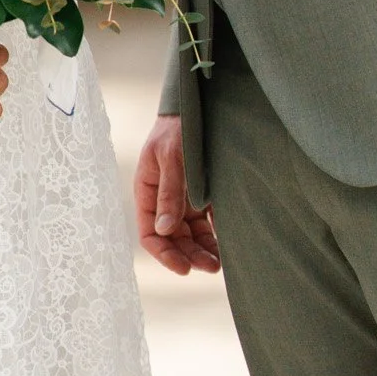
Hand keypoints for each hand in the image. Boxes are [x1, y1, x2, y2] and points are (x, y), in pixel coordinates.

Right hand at [135, 113, 220, 274]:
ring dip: (203, 250)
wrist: (196, 107)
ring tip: (220, 263)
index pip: (150, 234)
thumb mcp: (171, 158)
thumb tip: (164, 230)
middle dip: (190, 256)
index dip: (164, 254)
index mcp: (148, 193)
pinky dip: (216, 235)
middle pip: (173, 239)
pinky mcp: (203, 194)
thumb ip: (170, 193)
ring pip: (191, 234)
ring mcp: (184, 198)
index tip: (184, 268)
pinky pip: (208, 222)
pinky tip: (228, 245)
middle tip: (212, 267)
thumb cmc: (177, 129)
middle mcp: (165, 200)